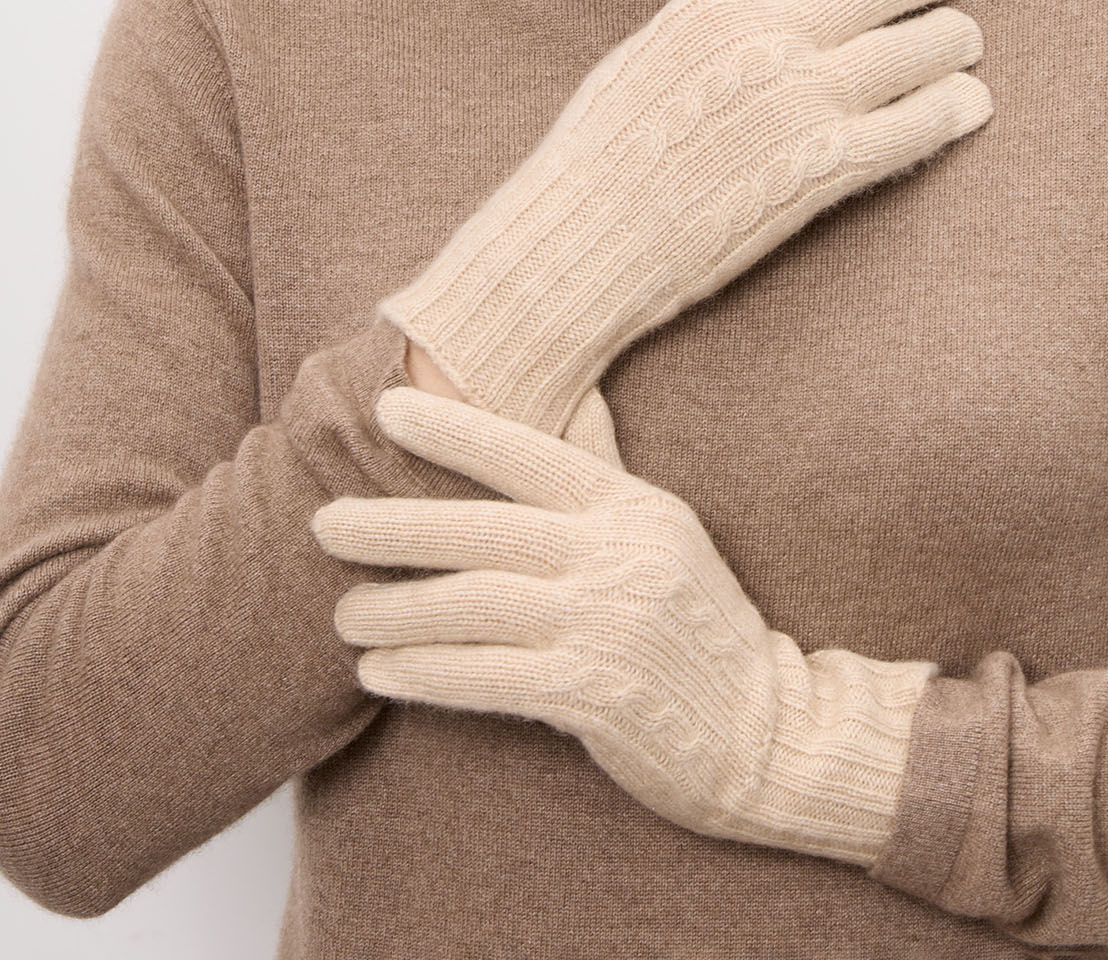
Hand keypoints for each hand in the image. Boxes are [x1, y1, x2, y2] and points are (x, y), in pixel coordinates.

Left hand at [312, 387, 938, 867]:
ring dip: (398, 611)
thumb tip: (577, 391)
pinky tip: (382, 674)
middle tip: (325, 524)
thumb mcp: (665, 529)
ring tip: (344, 613)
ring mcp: (608, 626)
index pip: (529, 451)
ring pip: (476, 606)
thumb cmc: (701, 622)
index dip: (454, 429)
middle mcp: (618, 556)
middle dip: (395, 525)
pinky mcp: (596, 695)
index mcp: (630, 506)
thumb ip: (608, 466)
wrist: (767, 732)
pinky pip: (490, 678)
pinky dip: (427, 674)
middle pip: (485, 530)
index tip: (386, 409)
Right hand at [377, 0, 990, 439]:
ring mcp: (803, 102)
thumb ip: (715, 19)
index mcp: (717, 2)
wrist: (583, 240)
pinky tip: (969, 103)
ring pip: (918, 47)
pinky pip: (918, 125)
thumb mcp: (647, 54)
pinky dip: (953, 109)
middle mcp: (767, 38)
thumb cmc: (601, 155)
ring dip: (952, 38)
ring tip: (962, 41)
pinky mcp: (825, 169)